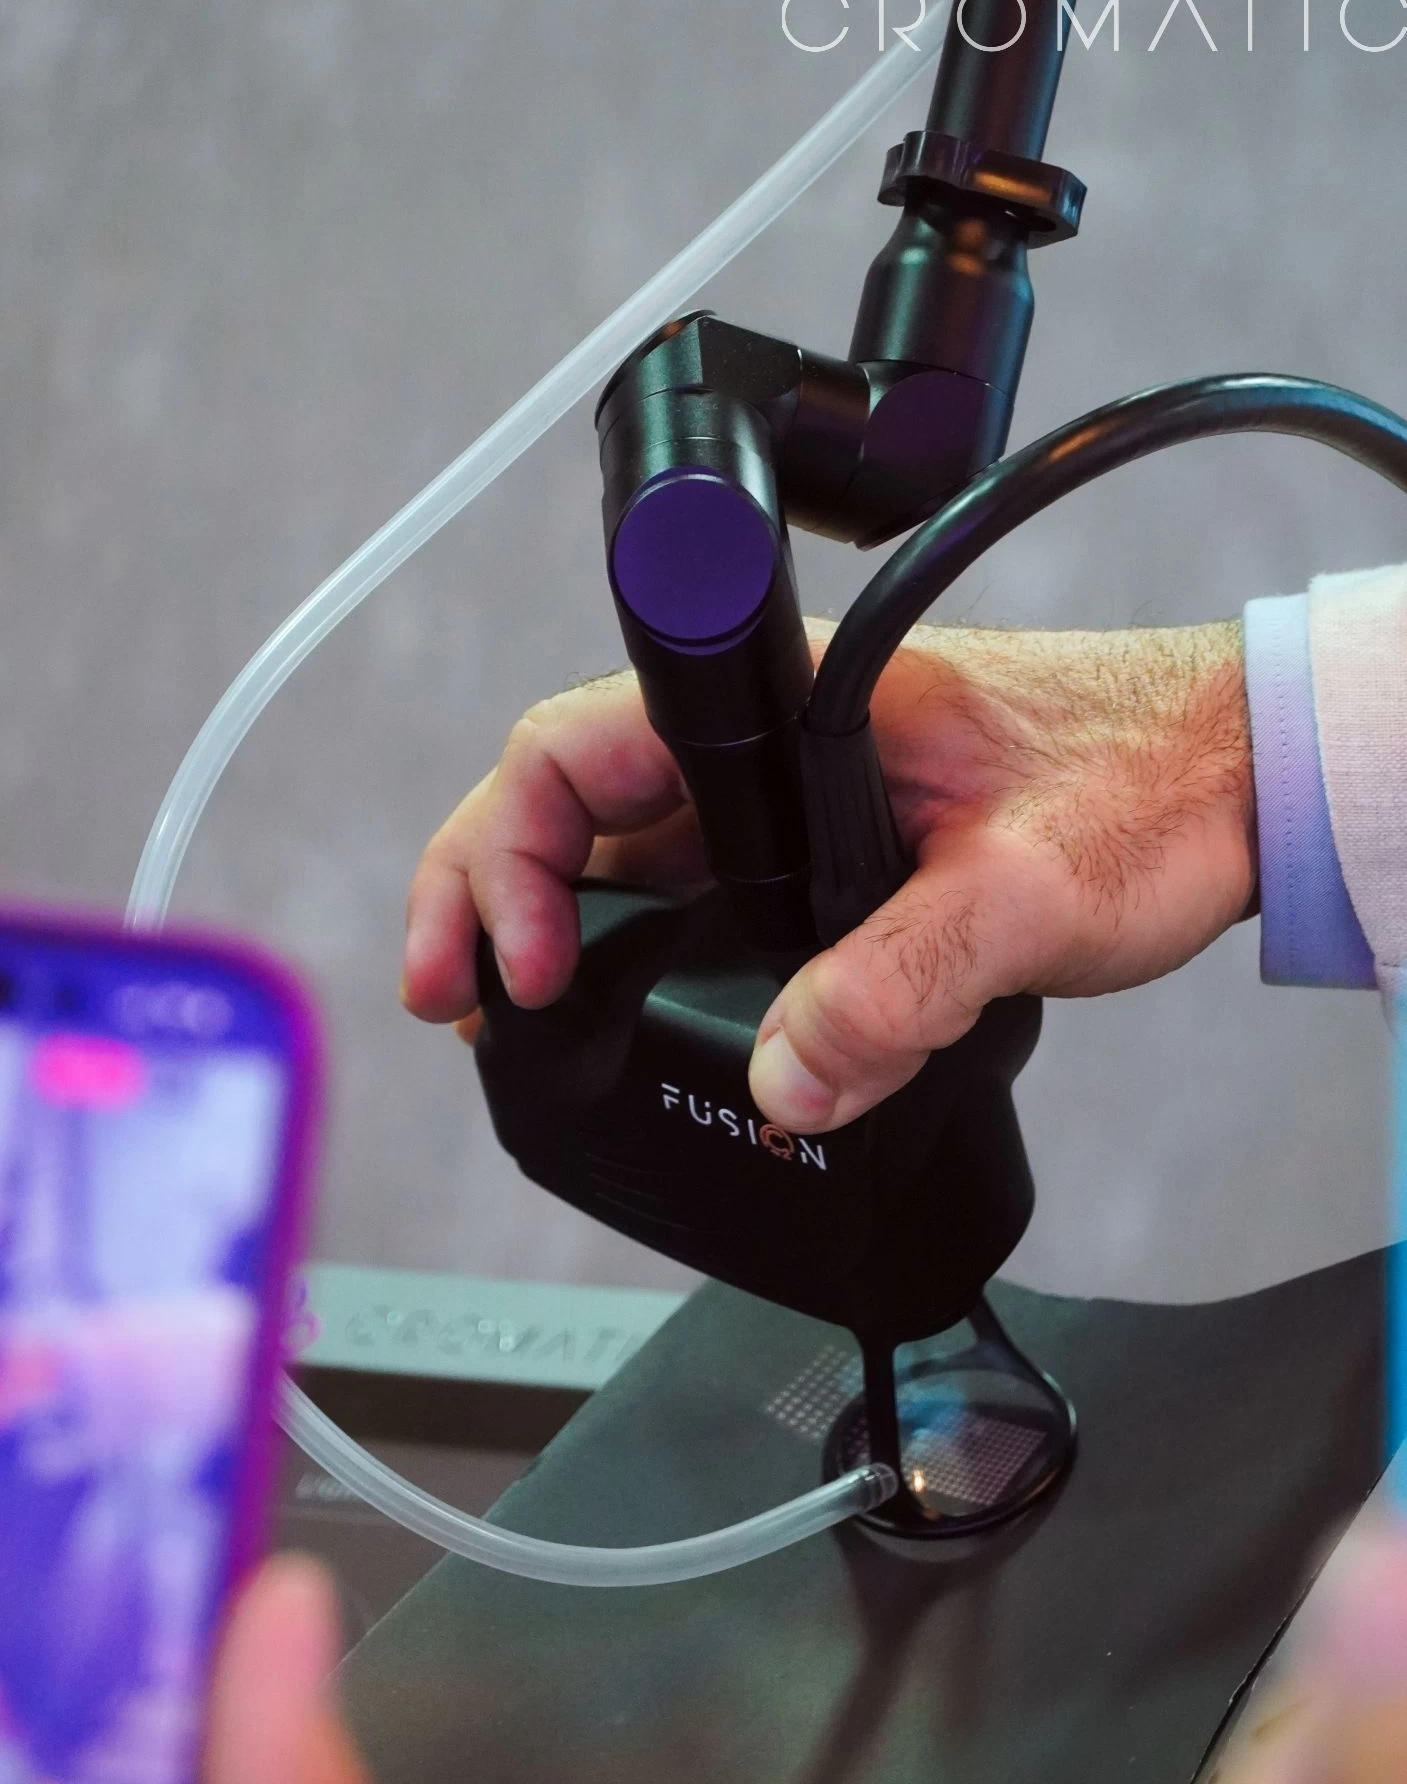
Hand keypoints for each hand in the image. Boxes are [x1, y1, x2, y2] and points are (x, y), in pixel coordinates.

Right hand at [402, 621, 1253, 1131]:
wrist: (1236, 781)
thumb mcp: (1026, 895)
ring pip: (625, 856)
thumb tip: (787, 1081)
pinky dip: (641, 957)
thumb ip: (903, 985)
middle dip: (487, 900)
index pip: (576, 746)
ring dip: (554, 934)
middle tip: (457, 1009)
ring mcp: (791, 799)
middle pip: (568, 804)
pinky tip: (626, 1021)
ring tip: (512, 1028)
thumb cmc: (1149, 783)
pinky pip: (701, 900)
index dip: (505, 852)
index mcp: (789, 701)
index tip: (506, 962)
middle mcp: (768, 741)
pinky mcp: (828, 854)